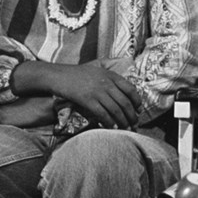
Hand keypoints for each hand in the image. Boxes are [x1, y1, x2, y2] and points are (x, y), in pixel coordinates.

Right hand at [26, 62, 140, 128]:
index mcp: (110, 75)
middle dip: (132, 116)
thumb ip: (110, 75)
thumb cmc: (77, 74)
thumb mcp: (97, 68)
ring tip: (126, 129)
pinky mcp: (88, 100)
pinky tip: (112, 128)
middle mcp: (106, 83)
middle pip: (125, 102)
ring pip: (116, 110)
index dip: (137, 101)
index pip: (131, 89)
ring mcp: (97, 92)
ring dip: (123, 122)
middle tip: (134, 124)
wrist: (59, 76)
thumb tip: (123, 86)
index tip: (139, 110)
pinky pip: (103, 114)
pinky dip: (110, 122)